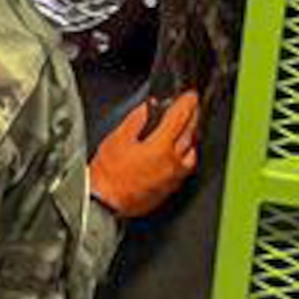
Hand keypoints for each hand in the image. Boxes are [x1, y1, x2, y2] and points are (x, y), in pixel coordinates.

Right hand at [88, 91, 200, 218]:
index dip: (186, 103)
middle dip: (193, 116)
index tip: (190, 96)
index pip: (180, 118)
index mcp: (160, 147)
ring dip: (192, 136)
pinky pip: (186, 167)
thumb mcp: (118, 138)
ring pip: (192, 151)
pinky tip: (180, 151)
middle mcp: (173, 162)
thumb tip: (148, 108)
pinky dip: (187, 154)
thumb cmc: (108, 175)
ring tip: (188, 127)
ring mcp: (174, 177)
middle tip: (193, 106)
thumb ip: (137, 119)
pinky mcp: (171, 188)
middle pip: (191, 132)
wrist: (105, 203)